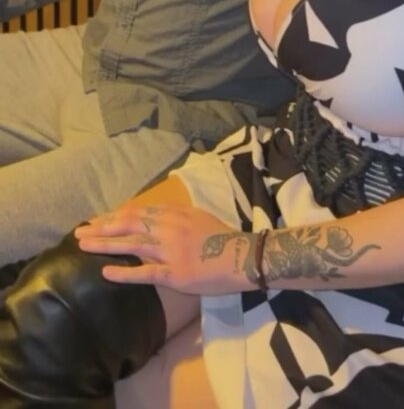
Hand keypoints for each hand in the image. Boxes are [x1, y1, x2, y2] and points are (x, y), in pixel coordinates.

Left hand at [74, 202, 247, 293]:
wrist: (242, 256)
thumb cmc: (220, 236)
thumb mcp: (196, 215)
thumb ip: (173, 215)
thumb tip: (150, 214)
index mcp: (174, 213)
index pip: (136, 211)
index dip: (113, 216)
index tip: (95, 221)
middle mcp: (170, 228)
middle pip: (129, 224)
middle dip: (101, 228)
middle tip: (79, 233)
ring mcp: (171, 250)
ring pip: (132, 244)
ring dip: (105, 245)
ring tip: (84, 247)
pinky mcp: (175, 273)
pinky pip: (146, 272)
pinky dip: (125, 273)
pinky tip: (107, 273)